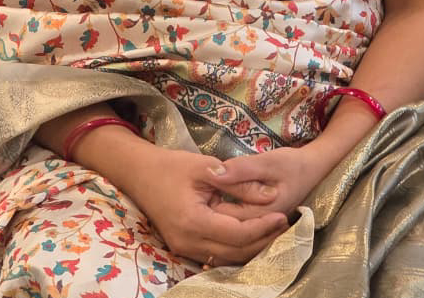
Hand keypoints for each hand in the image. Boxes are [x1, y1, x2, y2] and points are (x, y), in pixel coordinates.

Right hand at [120, 145, 289, 266]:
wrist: (139, 173)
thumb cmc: (171, 166)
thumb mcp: (207, 167)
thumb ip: (239, 183)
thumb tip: (270, 195)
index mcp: (193, 222)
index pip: (237, 233)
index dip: (263, 226)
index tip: (283, 215)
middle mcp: (188, 243)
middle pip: (235, 252)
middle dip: (262, 240)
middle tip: (284, 225)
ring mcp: (184, 248)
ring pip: (227, 257)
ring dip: (251, 246)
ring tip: (273, 230)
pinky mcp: (184, 247)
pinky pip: (216, 254)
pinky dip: (236, 246)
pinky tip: (251, 234)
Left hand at [207, 144, 326, 222]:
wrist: (312, 169)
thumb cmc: (291, 163)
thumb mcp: (268, 161)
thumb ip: (242, 169)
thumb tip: (214, 173)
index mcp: (262, 214)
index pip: (224, 216)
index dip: (206, 201)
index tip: (197, 186)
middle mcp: (260, 228)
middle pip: (224, 226)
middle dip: (209, 210)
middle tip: (199, 190)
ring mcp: (261, 228)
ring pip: (229, 229)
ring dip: (215, 215)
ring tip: (205, 196)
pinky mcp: (259, 223)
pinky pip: (237, 226)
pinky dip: (225, 217)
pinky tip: (216, 204)